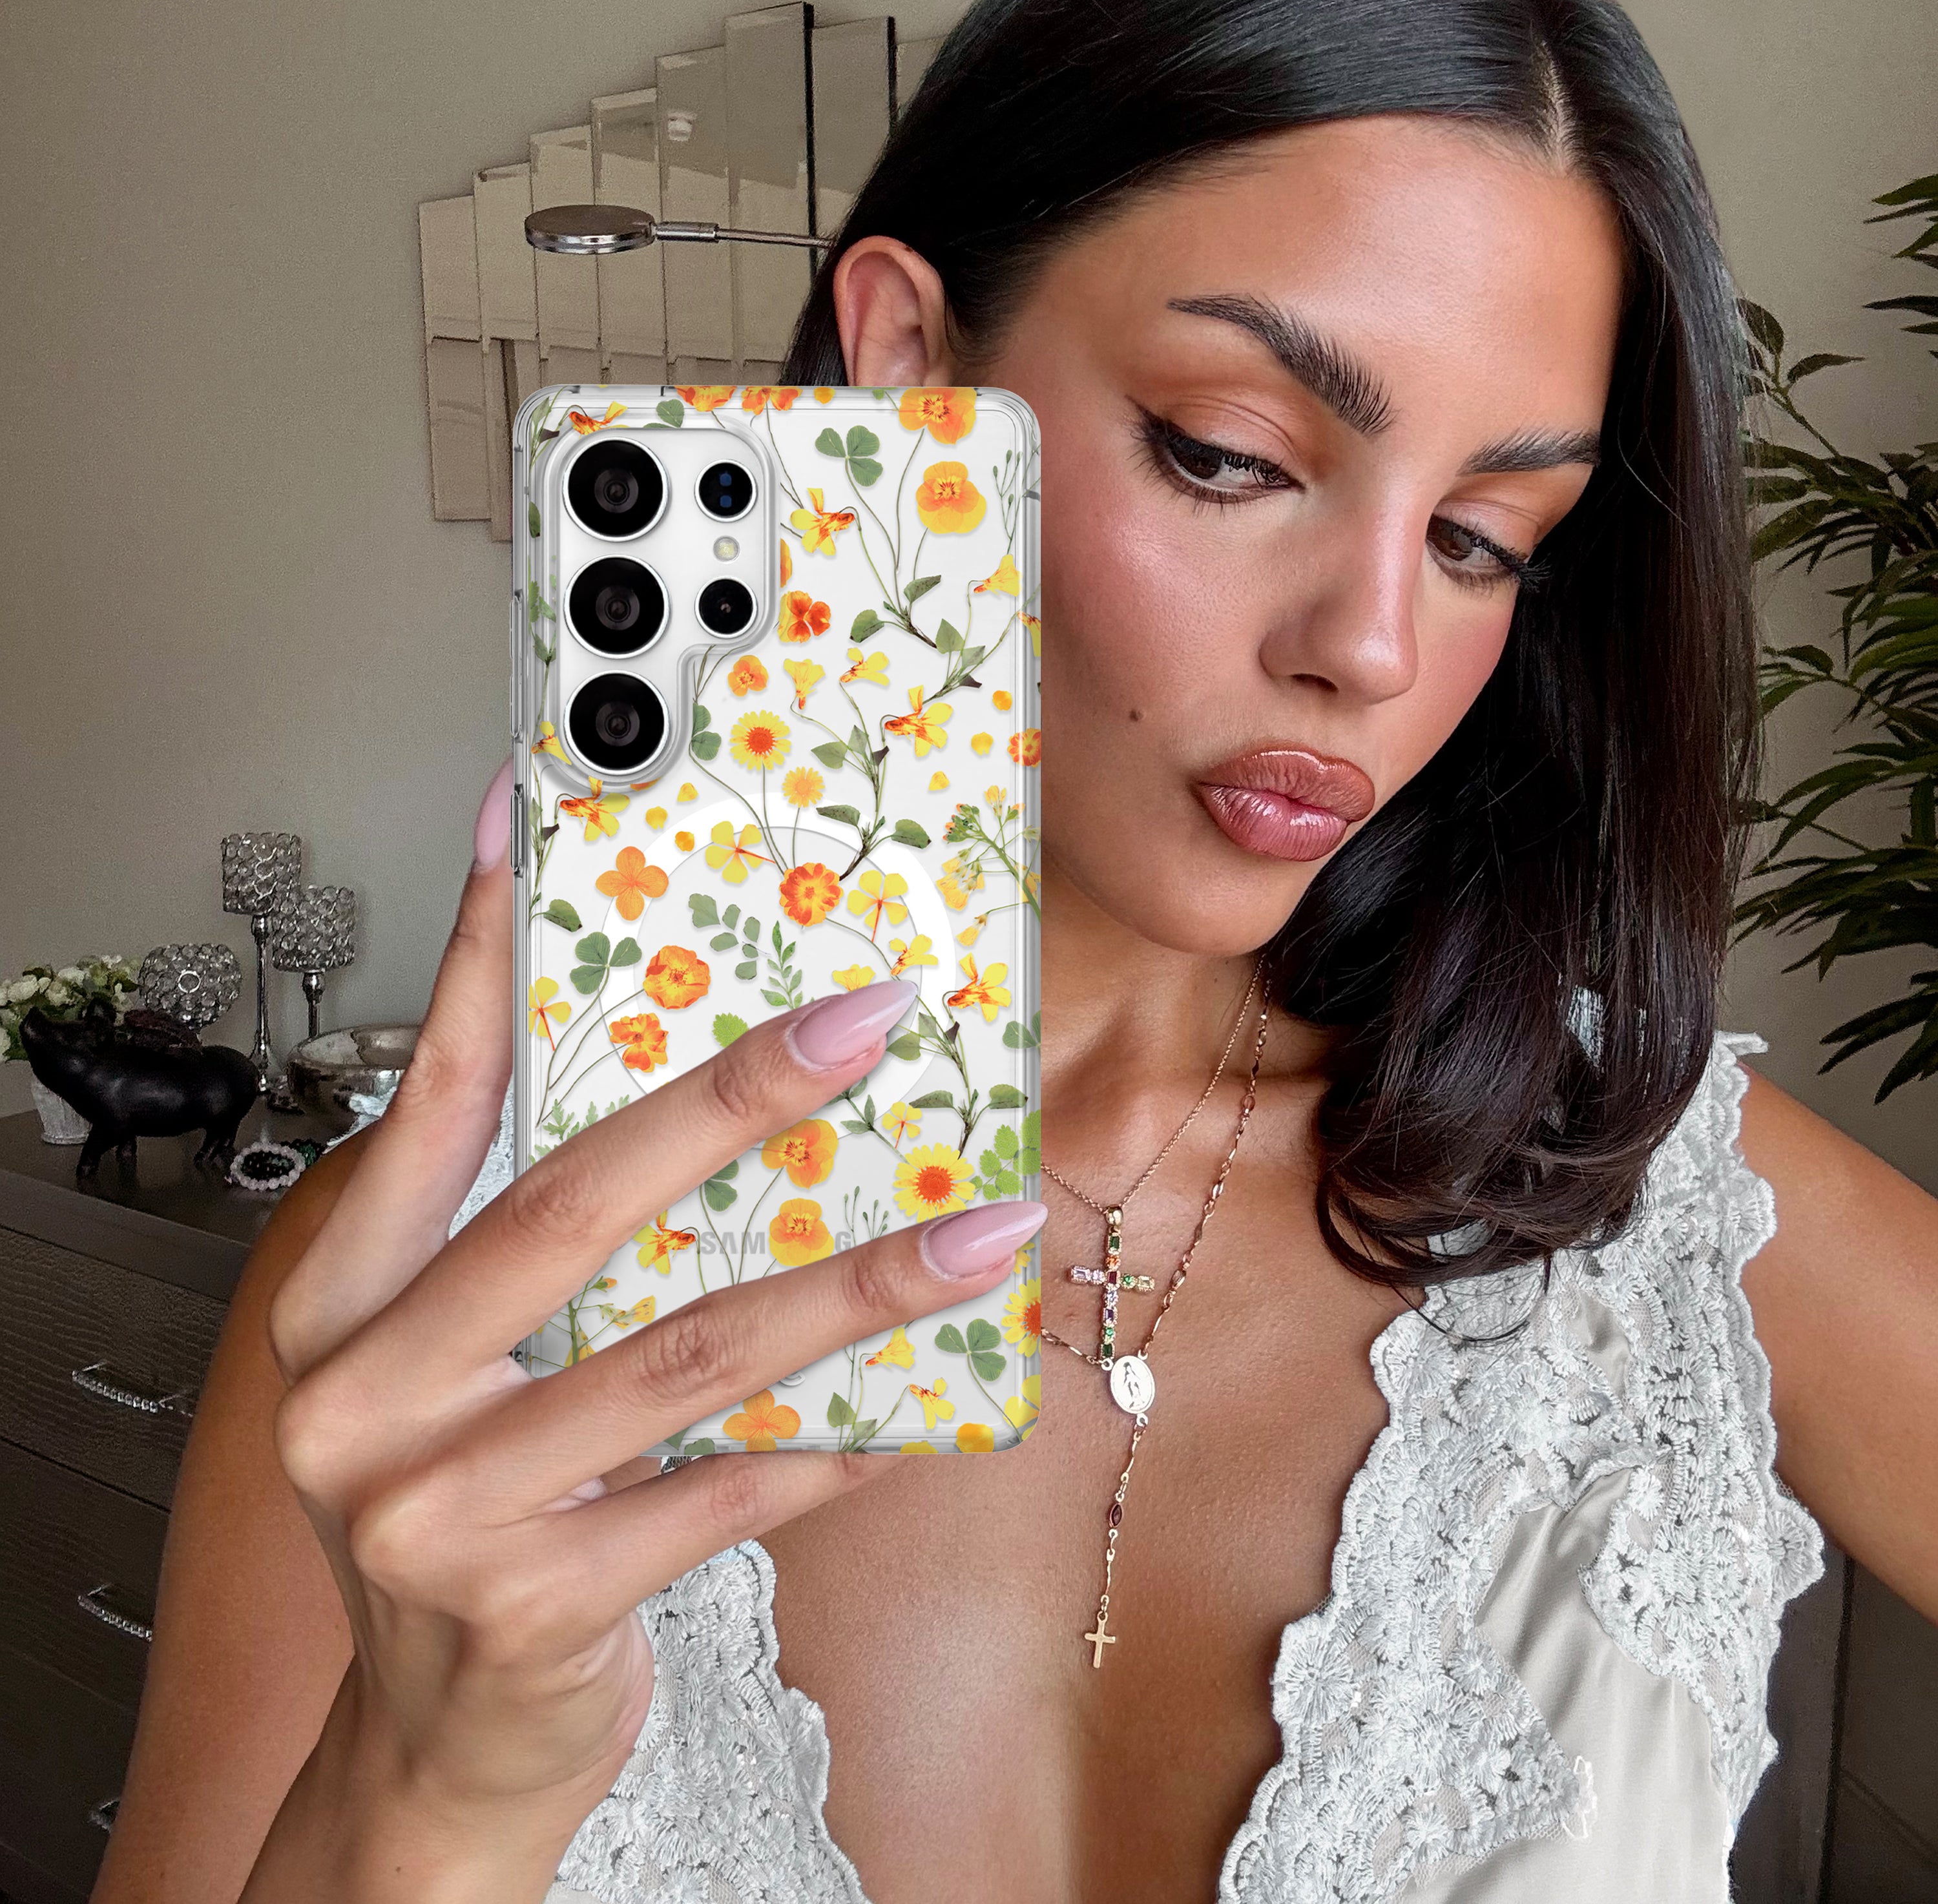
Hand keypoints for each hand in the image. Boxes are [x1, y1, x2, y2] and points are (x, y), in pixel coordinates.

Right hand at [243, 760, 1045, 1900]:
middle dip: (732, 1100)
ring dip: (856, 1285)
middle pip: (572, 1206)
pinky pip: (727, 1492)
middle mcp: (368, 1392)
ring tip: (984, 1227)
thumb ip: (550, 1258)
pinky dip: (835, 1441)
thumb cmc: (464, 1519)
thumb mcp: (470, 1372)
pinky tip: (922, 1404)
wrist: (434, 1744)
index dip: (486, 959)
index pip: (430, 1099)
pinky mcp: (534, 1603)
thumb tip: (716, 1105)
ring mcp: (438, 1508)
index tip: (538, 825)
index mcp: (345, 1302)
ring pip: (684, 1354)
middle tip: (864, 1022)